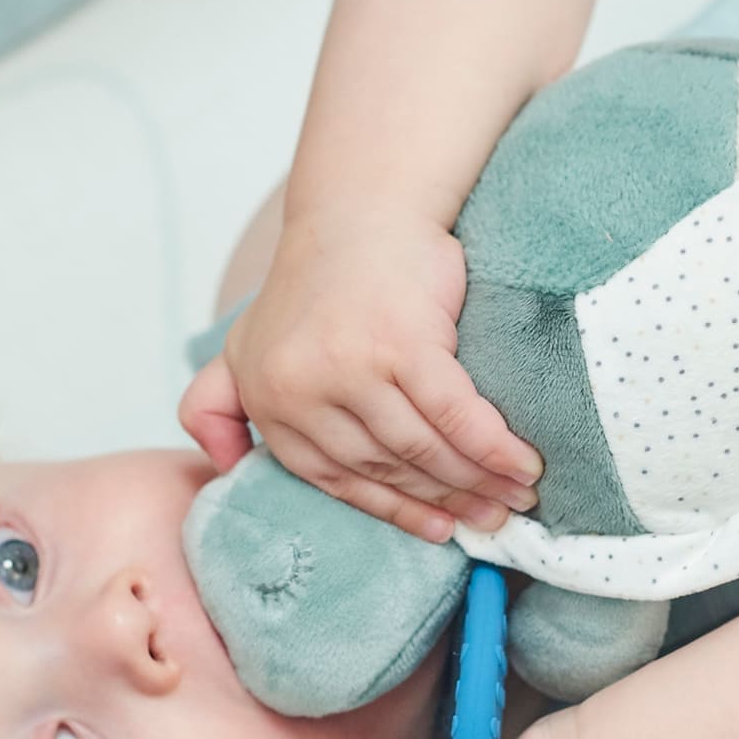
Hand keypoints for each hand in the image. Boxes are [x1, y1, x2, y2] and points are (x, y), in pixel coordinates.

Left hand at [178, 206, 543, 542]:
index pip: (340, 480)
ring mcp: (352, 369)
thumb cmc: (313, 284)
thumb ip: (216, 404)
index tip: (440, 529)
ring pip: (423, 448)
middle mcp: (304, 392)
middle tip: (492, 516)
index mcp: (271, 403)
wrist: (359, 209)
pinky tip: (522, 465)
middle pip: (389, 467)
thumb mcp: (241, 346)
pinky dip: (494, 446)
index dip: (397, 511)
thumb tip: (221, 466)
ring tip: (517, 497)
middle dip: (448, 498)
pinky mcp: (402, 344)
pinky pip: (455, 415)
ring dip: (478, 480)